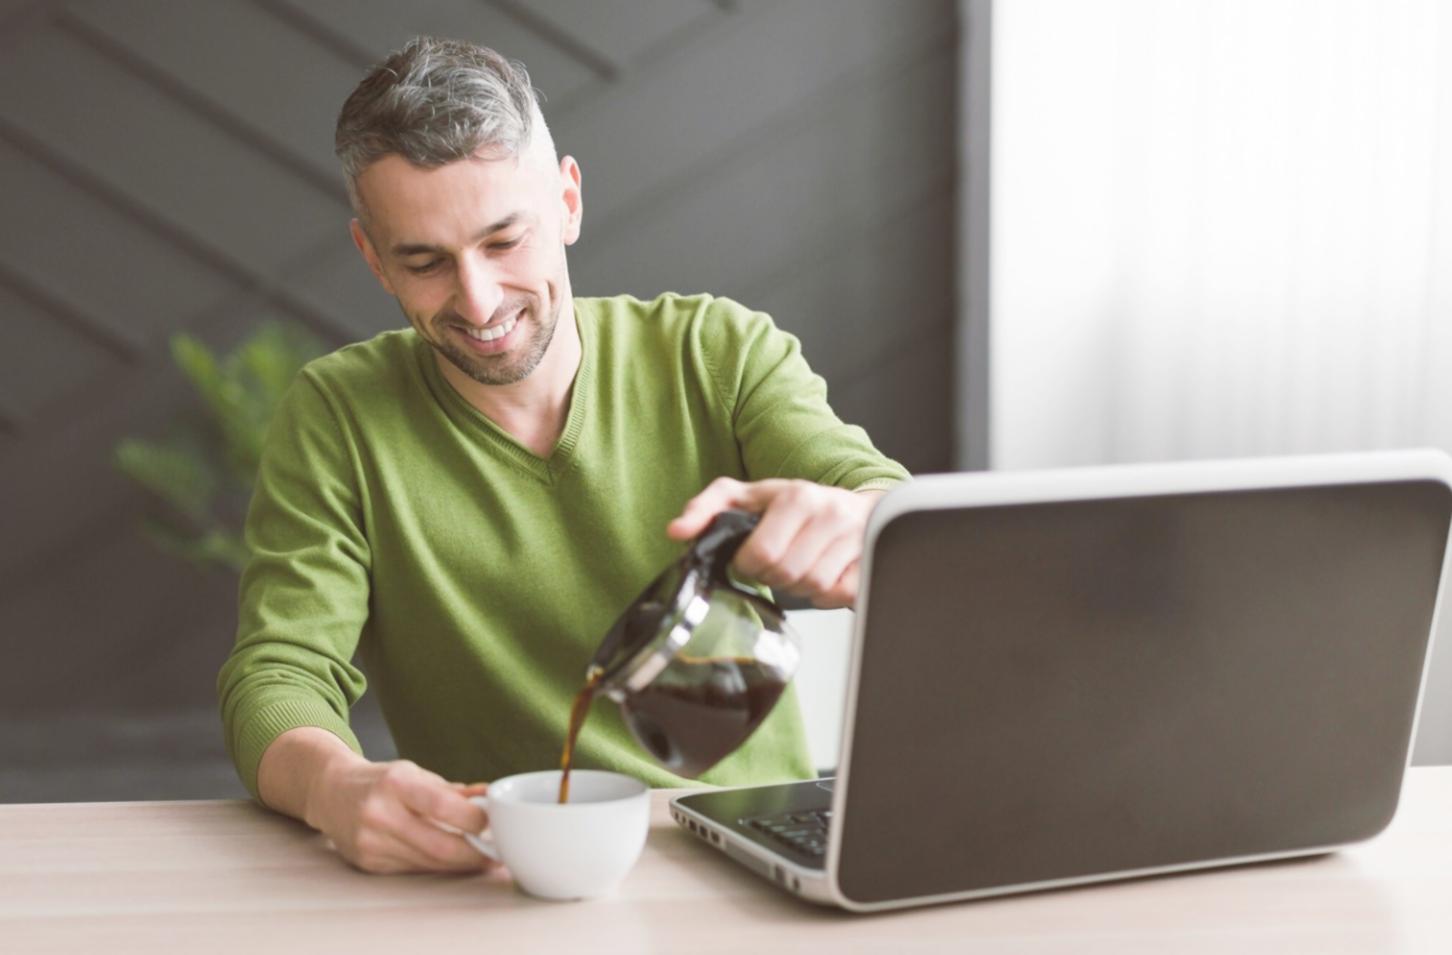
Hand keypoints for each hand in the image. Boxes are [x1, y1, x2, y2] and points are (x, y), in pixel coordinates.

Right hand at [303, 754, 493, 873]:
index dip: (473, 819)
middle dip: (474, 854)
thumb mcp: (414, 774)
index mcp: (395, 784)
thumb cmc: (381, 781)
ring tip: (483, 859)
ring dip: (460, 864)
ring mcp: (371, 842)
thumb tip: (490, 797)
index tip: (494, 823)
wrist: (332, 792)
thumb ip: (452, 790)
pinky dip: (437, 866)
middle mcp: (379, 814)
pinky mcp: (368, 863)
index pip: (441, 806)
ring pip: (429, 863)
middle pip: (438, 845)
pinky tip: (452, 861)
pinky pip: (413, 869)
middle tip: (497, 854)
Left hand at [667, 478, 884, 609]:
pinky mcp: (869, 561)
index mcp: (797, 497)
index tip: (751, 559)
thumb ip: (707, 508)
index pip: (762, 553)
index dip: (749, 565)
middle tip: (775, 564)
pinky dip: (825, 595)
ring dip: (799, 586)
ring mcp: (855, 539)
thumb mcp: (748, 496)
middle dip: (773, 576)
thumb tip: (677, 531)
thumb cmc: (799, 504)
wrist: (858, 506)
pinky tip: (822, 575)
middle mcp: (830, 515)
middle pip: (787, 574)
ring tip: (799, 566)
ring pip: (813, 588)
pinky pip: (838, 596)